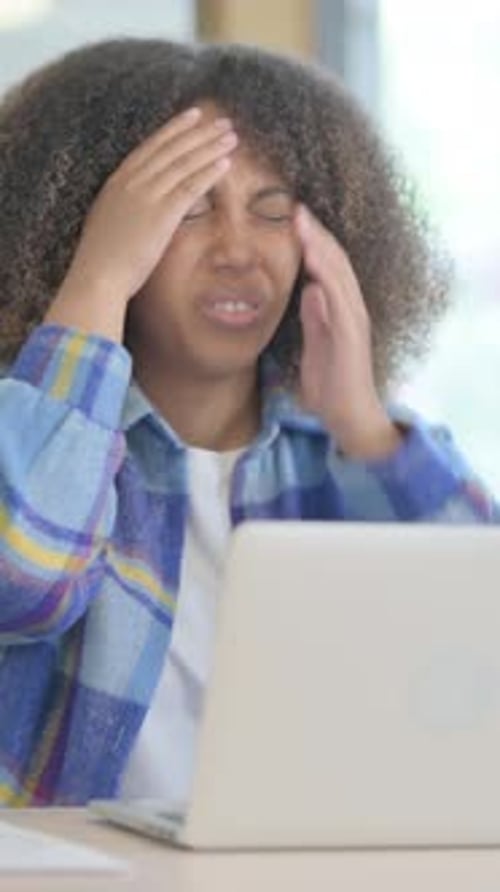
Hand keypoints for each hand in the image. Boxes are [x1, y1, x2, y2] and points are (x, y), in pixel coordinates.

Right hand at [45, 108, 237, 339]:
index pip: (151, 147)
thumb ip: (126, 207)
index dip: (175, 129)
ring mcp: (146, 196)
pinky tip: (225, 164)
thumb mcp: (110, 222)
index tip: (194, 116)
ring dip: (210, 147)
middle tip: (223, 122)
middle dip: (200, 133)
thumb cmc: (102, 259)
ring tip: (231, 137)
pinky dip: (208, 172)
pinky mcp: (161, 214)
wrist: (97, 275)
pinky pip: (190, 187)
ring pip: (184, 163)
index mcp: (118, 182)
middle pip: (172, 149)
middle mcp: (132, 182)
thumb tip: (141, 207)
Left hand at [294, 205, 402, 459]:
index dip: (311, 240)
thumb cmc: (331, 385)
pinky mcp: (352, 333)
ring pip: (338, 271)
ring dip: (320, 244)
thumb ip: (314, 318)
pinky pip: (339, 296)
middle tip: (294, 204)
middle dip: (315, 232)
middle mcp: (351, 307)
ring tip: (301, 220)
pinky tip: (311, 257)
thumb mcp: (316, 344)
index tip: (290, 216)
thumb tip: (308, 290)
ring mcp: (354, 318)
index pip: (326, 266)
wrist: (348, 417)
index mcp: (340, 308)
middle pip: (334, 260)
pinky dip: (326, 274)